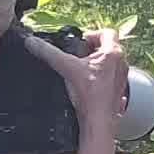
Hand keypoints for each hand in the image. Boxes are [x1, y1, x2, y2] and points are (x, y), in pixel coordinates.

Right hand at [24, 28, 127, 147]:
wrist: (98, 122)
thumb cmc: (89, 96)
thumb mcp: (66, 68)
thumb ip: (49, 53)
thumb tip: (32, 42)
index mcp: (113, 53)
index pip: (107, 32)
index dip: (91, 35)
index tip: (80, 44)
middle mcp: (121, 64)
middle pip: (107, 47)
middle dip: (91, 50)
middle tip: (78, 57)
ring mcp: (121, 78)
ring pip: (109, 64)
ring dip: (95, 64)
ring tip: (81, 72)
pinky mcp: (118, 91)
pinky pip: (110, 78)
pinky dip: (99, 79)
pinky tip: (87, 86)